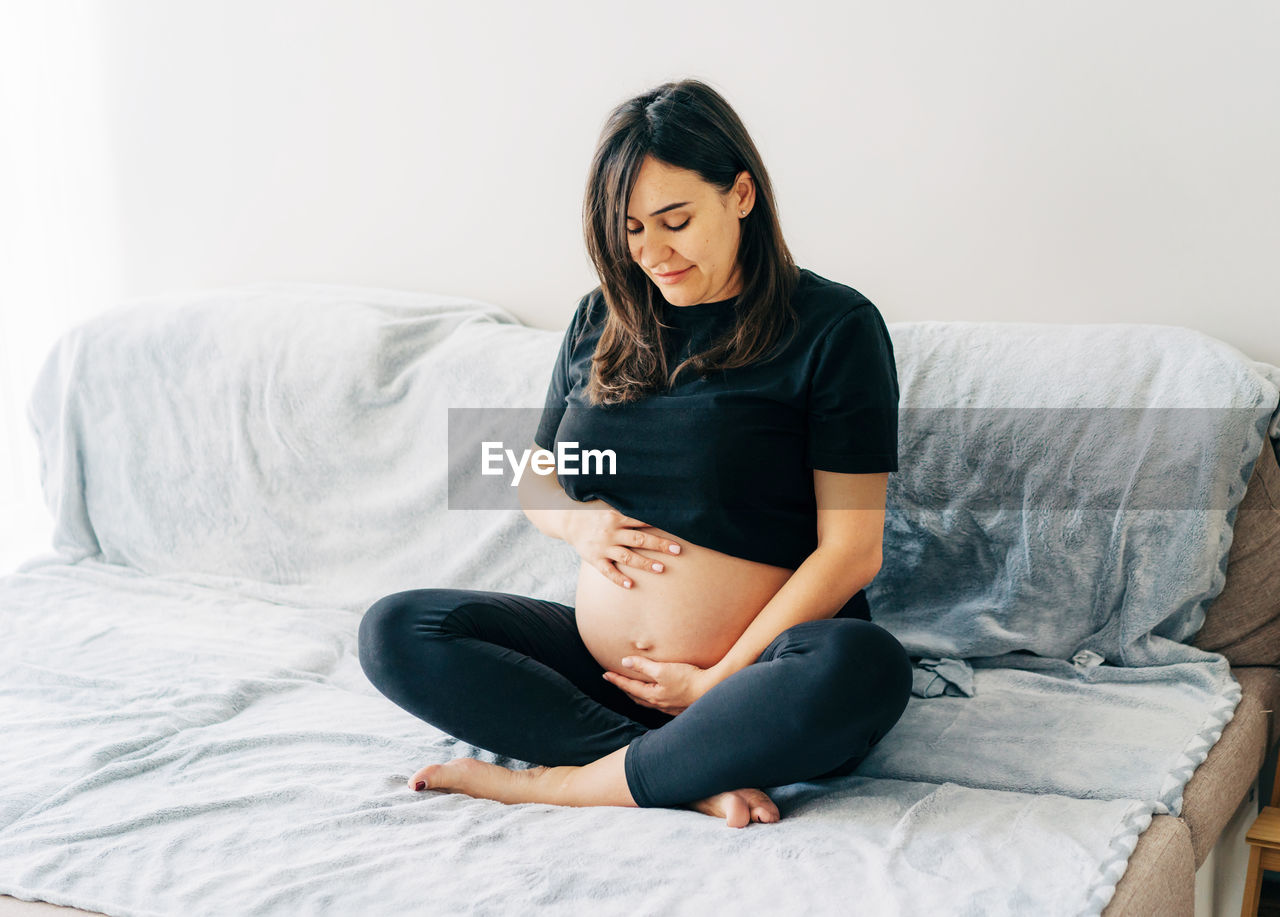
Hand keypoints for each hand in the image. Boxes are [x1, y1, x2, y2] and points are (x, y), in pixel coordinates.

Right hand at [562, 500, 681, 589]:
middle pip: (639, 539)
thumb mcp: (609, 507)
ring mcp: (603, 547)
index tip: (676, 530)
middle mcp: (611, 532)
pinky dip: (618, 578)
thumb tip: (652, 507)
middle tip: (677, 550)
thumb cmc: (594, 514)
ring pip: (627, 556)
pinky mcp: (594, 559)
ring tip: (661, 569)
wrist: (568, 521)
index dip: (659, 525)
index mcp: (616, 517)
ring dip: (644, 563)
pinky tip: (630, 584)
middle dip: (658, 544)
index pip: (641, 521)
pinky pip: (607, 571)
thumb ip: (628, 510)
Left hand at [602, 656, 721, 715]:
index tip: (605, 675)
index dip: (616, 680)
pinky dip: (653, 698)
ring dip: (638, 695)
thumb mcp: (663, 669)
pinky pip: (661, 704)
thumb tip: (624, 662)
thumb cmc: (688, 679)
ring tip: (633, 689)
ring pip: (648, 702)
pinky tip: (657, 696)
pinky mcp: (680, 707)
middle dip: (625, 689)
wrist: (712, 690)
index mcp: (653, 695)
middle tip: (616, 681)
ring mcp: (670, 707)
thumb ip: (643, 666)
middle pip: (636, 697)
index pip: (629, 687)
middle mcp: (659, 704)